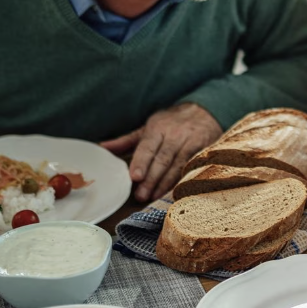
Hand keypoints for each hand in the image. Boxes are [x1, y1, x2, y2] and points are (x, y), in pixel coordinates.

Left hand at [101, 103, 222, 201]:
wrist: (204, 111)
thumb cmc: (171, 122)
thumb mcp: (148, 127)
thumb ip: (126, 140)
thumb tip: (102, 148)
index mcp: (157, 128)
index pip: (148, 147)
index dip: (141, 162)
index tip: (135, 177)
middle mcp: (174, 135)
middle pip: (162, 159)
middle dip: (151, 179)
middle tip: (141, 195)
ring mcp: (190, 143)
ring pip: (177, 166)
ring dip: (164, 183)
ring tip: (153, 197)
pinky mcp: (203, 151)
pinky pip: (191, 168)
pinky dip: (182, 180)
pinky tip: (174, 191)